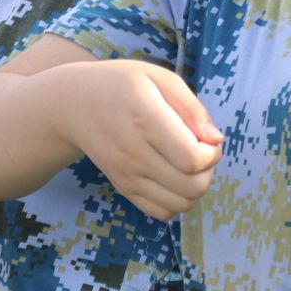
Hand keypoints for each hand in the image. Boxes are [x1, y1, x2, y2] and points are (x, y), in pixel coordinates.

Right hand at [66, 62, 223, 219]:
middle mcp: (134, 153)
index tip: (208, 137)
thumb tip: (216, 139)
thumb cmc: (123, 85)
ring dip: (197, 187)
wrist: (74, 105)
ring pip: (181, 204)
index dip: (212, 152)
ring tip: (189, 163)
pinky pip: (162, 212)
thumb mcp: (159, 78)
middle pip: (192, 186)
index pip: (192, 158)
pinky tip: (174, 176)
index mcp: (145, 120)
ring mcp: (127, 175)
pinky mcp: (124, 188)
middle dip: (209, 170)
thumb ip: (191, 107)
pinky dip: (178, 200)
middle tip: (202, 149)